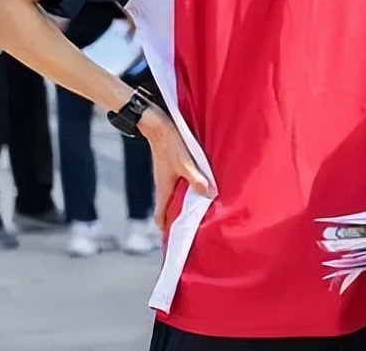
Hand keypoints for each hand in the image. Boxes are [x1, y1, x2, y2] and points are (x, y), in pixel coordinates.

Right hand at [138, 108, 214, 229]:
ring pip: (174, 196)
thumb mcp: (185, 163)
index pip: (160, 217)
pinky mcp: (171, 166)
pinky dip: (187, 190)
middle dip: (178, 220)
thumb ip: (196, 179)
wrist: (157, 123)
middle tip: (193, 228)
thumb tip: (209, 195)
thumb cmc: (170, 143)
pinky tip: (200, 186)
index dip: (166, 230)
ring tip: (200, 210)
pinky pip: (179, 184)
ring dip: (184, 204)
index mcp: (163, 189)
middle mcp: (163, 185)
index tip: (176, 241)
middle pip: (168, 209)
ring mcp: (166, 176)